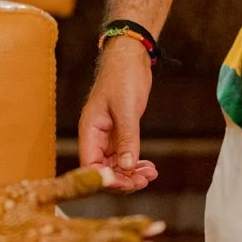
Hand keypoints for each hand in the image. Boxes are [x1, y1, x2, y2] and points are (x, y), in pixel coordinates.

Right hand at [77, 38, 159, 190]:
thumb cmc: (122, 77)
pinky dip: (135, 164)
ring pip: (115, 166)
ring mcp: (107, 136)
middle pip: (103, 170)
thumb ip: (127, 139)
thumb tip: (127, 167)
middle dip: (123, 179)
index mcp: (89, 130)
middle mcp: (95, 136)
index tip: (126, 184)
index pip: (90, 165)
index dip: (105, 179)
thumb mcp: (126, 109)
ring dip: (131, 174)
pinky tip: (148, 166)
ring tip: (151, 174)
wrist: (130, 58)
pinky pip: (124, 156)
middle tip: (145, 180)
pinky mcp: (119, 133)